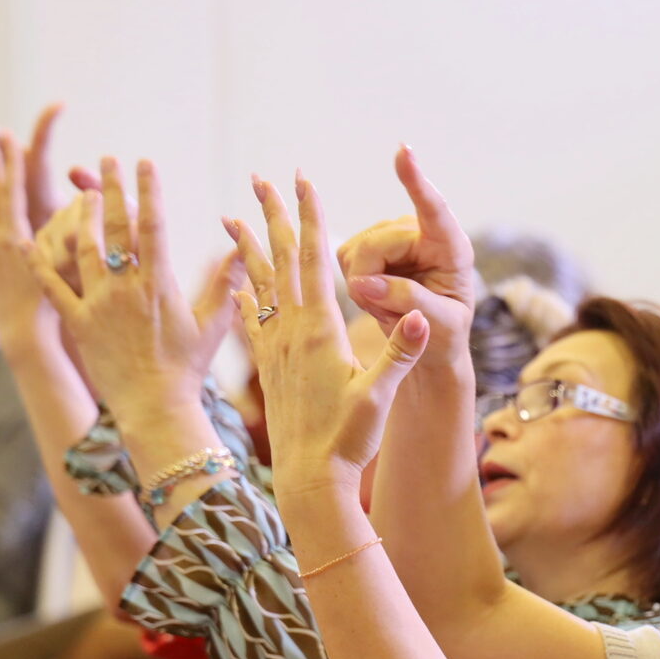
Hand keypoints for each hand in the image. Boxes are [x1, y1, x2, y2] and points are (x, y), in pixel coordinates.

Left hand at [24, 157, 240, 418]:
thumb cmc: (187, 368)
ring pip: (84, 249)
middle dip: (113, 189)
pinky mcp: (77, 323)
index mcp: (159, 284)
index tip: (144, 163)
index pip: (152, 225)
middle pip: (117, 228)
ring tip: (84, 192)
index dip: (147, 190)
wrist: (154, 406)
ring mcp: (98, 305)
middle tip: (107, 160)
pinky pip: (53, 288)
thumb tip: (241, 245)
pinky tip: (29, 241)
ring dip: (83, 217)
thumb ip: (227, 281)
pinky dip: (39, 264)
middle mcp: (126, 288)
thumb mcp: (213, 323)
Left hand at [230, 171, 431, 494]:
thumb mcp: (378, 396)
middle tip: (261, 178)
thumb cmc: (347, 441)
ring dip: (247, 246)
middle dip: (273, 216)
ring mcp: (274, 349)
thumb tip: (427, 314)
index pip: (314, 261)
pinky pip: (250, 320)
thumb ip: (400, 354)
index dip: (310, 218)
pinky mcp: (267, 369)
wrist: (308, 480)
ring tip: (231, 214)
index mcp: (318, 331)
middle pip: (280, 261)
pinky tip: (235, 283)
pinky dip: (242, 294)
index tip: (303, 180)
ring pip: (258, 284)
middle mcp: (290, 332)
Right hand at [334, 145, 475, 363]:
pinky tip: (376, 295)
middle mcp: (422, 234)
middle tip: (386, 310)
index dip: (417, 181)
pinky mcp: (370, 244)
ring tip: (390, 305)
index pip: (434, 210)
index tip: (404, 152)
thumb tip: (364, 281)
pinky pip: (345, 257)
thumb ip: (407, 300)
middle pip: (377, 244)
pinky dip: (355, 283)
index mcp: (452, 248)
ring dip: (364, 286)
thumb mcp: (439, 324)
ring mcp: (393, 235)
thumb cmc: (444, 334)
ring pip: (356, 252)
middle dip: (372, 281)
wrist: (429, 342)